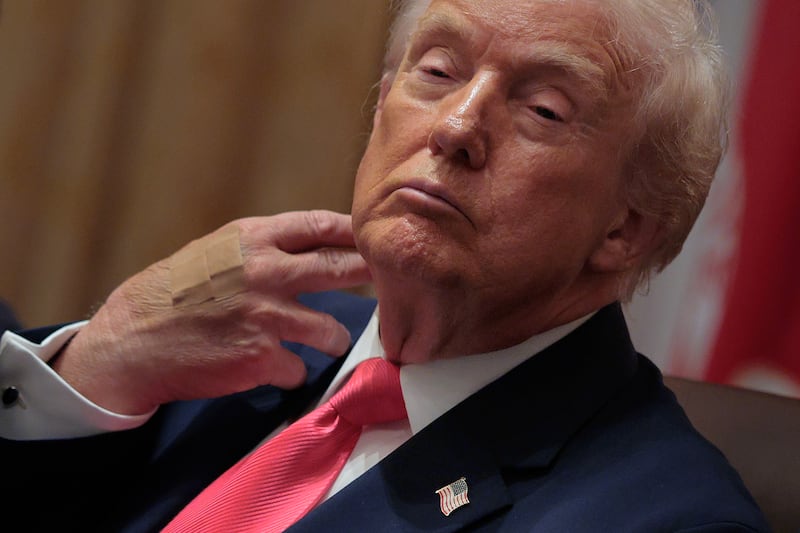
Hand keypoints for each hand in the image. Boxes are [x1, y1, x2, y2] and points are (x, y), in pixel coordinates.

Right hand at [52, 210, 371, 414]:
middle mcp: (265, 273)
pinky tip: (270, 367)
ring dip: (330, 339)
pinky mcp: (260, 357)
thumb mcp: (219, 250)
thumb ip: (266, 247)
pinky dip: (289, 371)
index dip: (354, 232)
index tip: (375, 239)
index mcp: (253, 239)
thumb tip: (318, 245)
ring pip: (330, 331)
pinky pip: (299, 368)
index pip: (320, 226)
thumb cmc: (177, 292)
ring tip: (321, 341)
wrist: (133, 339)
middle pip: (340, 269)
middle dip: (369, 276)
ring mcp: (265, 316)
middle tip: (387, 283)